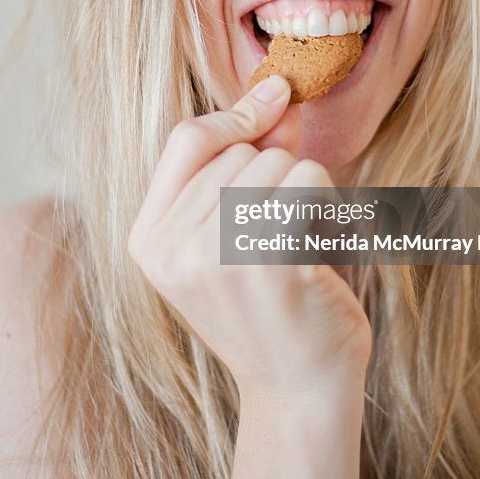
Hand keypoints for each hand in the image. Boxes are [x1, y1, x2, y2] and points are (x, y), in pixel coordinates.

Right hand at [127, 75, 371, 401]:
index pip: (187, 138)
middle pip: (242, 151)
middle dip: (278, 177)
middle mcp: (172, 247)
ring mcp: (216, 255)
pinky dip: (330, 205)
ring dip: (306, 193)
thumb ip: (244, 162)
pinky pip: (310, 183)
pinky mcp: (268, 263)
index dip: (237, 114)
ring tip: (300, 247)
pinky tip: (322, 249)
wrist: (298, 389)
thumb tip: (276, 90)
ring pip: (279, 163)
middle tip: (283, 236)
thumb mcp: (230, 235)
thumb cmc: (269, 305)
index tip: (279, 96)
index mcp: (149, 238)